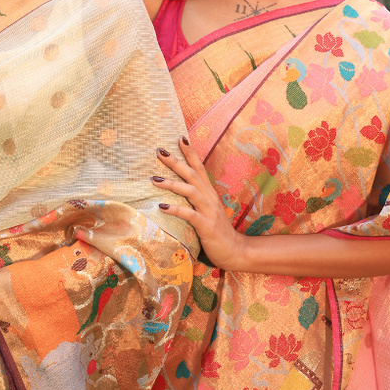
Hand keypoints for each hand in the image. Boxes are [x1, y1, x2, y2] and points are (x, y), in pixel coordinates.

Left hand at [153, 137, 245, 271]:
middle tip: (160, 151)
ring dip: (172, 184)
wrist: (234, 251)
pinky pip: (189, 214)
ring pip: (190, 191)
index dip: (190, 153)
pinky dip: (176, 209)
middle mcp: (210, 198)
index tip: (179, 138)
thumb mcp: (206, 210)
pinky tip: (162, 207)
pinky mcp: (206, 225)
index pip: (199, 168)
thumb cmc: (216, 231)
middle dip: (176, 162)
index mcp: (209, 193)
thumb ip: (196, 199)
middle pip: (192, 174)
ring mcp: (209, 211)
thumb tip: (178, 188)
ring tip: (154, 179)